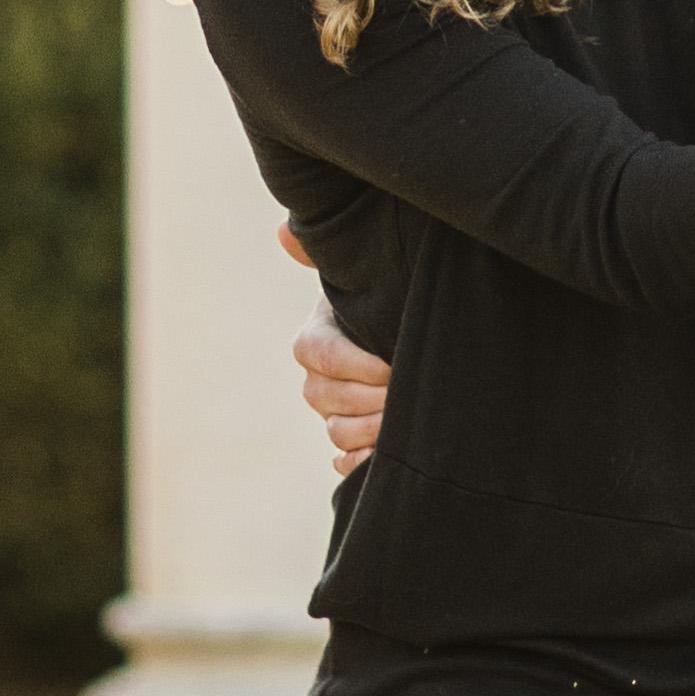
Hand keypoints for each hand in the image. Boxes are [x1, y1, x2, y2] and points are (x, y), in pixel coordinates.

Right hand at [282, 233, 389, 476]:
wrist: (410, 335)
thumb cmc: (386, 303)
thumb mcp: (363, 279)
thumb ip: (326, 257)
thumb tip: (283, 230)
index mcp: (317, 339)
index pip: (318, 354)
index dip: (354, 365)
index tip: (389, 366)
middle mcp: (319, 379)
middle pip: (325, 398)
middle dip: (368, 399)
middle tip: (407, 393)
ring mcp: (332, 414)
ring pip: (336, 433)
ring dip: (368, 432)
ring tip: (405, 424)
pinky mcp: (350, 444)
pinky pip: (343, 465)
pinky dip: (359, 465)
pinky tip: (382, 458)